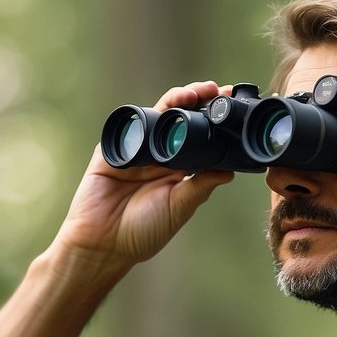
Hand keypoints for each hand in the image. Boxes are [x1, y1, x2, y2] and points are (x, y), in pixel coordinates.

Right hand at [51, 81, 235, 273]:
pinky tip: (168, 107)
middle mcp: (159, 156)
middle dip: (201, 103)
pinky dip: (151, 113)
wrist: (103, 243)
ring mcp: (138, 149)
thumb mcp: (179, 207)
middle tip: (220, 92)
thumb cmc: (142, 232)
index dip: (216, 124)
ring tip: (197, 93)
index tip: (234, 109)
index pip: (200, 139)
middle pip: (182, 120)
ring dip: (179, 101)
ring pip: (160, 115)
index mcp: (178, 171)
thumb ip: (201, 186)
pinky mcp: (116, 147)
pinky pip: (134, 124)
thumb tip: (229, 169)